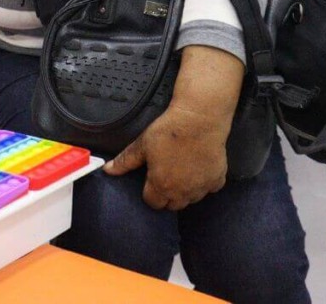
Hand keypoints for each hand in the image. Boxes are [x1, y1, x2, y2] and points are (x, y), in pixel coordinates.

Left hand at [103, 100, 231, 209]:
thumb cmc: (168, 132)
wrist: (199, 120)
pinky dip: (204, 184)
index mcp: (162, 186)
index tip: (150, 180)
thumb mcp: (142, 145)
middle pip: (172, 205)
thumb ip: (125, 161)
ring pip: (191, 200)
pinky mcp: (218, 179)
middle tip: (165, 178)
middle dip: (167, 196)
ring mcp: (202, 188)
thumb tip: (107, 170)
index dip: (149, 193)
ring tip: (181, 174)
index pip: (153, 203)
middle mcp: (183, 192)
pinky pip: (209, 189)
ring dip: (185, 192)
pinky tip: (198, 169)